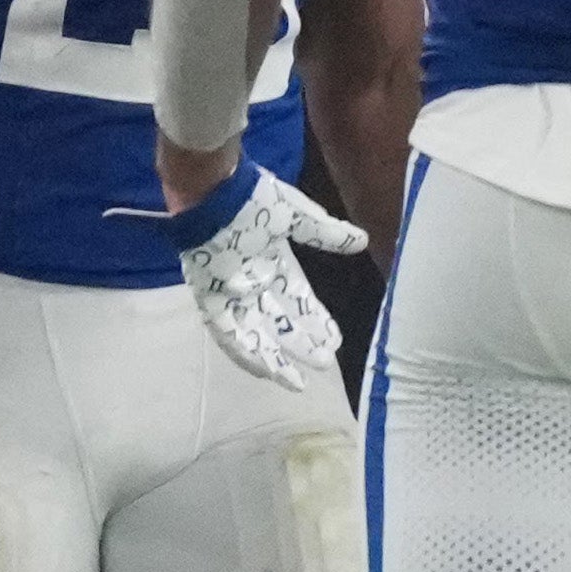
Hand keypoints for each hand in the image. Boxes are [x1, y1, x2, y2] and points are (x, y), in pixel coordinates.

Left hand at [163, 162, 366, 389]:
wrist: (213, 190)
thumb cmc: (252, 198)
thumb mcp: (298, 216)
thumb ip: (326, 233)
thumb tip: (362, 241)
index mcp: (274, 263)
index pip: (299, 300)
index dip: (316, 321)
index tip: (334, 341)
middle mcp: (253, 283)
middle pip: (280, 322)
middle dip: (301, 344)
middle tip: (324, 364)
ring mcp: (230, 292)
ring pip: (254, 334)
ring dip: (274, 358)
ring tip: (295, 381)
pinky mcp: (209, 298)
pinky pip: (225, 331)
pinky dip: (243, 350)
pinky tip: (263, 367)